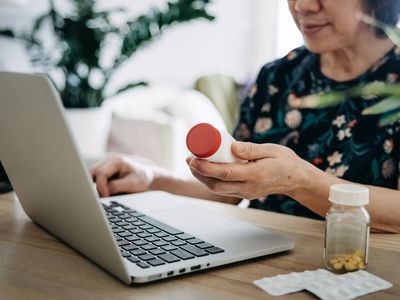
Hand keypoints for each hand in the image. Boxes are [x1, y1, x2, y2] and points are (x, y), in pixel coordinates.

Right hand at [91, 154, 155, 196]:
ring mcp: (105, 167)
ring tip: (105, 196)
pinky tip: (105, 194)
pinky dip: (98, 187)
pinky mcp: (105, 173)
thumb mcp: (132, 184)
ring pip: (91, 177)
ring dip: (95, 187)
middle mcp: (108, 161)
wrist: (148, 178)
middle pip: (91, 173)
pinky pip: (95, 180)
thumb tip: (103, 192)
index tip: (106, 197)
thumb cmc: (142, 179)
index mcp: (116, 161)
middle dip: (93, 186)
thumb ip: (116, 186)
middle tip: (100, 198)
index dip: (101, 187)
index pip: (101, 173)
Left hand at [186, 141, 311, 199]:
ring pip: (218, 189)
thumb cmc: (284, 161)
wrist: (296, 179)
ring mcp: (246, 192)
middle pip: (216, 185)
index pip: (225, 173)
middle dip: (199, 174)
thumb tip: (232, 146)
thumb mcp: (271, 150)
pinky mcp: (245, 193)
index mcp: (255, 175)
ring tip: (193, 164)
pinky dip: (212, 181)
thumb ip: (251, 149)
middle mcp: (249, 187)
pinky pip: (224, 189)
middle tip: (189, 159)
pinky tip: (206, 171)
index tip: (193, 159)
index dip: (205, 167)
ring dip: (203, 178)